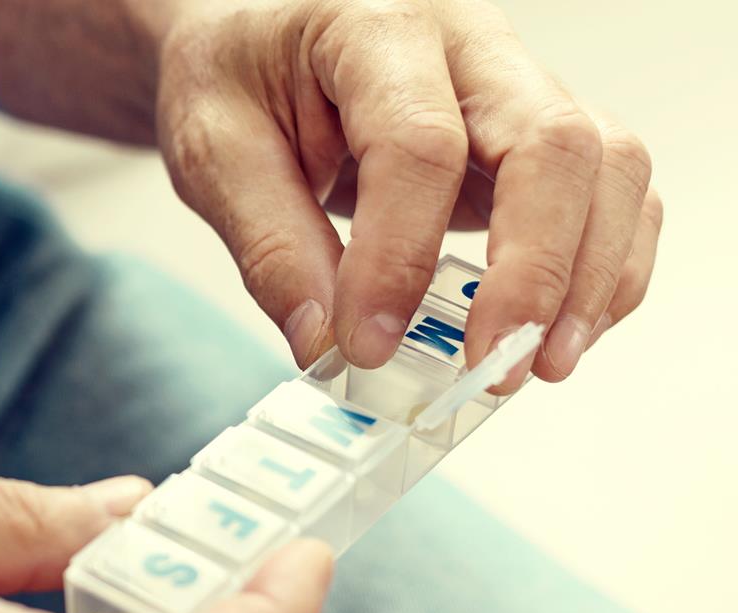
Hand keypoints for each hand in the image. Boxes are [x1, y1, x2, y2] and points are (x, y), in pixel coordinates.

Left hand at [136, 0, 661, 386]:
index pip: (418, 145)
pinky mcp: (534, 137)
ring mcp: (516, 86)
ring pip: (605, 165)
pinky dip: (604, 269)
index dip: (399, 257)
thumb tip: (325, 347)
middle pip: (552, 143)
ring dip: (588, 277)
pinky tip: (555, 333)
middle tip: (490, 367)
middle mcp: (469, 44)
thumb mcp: (215, 154)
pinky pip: (610, 193)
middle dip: (535, 271)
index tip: (368, 343)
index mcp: (375, 28)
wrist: (256, 46)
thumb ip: (270, 248)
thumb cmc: (239, 80)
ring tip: (536, 365)